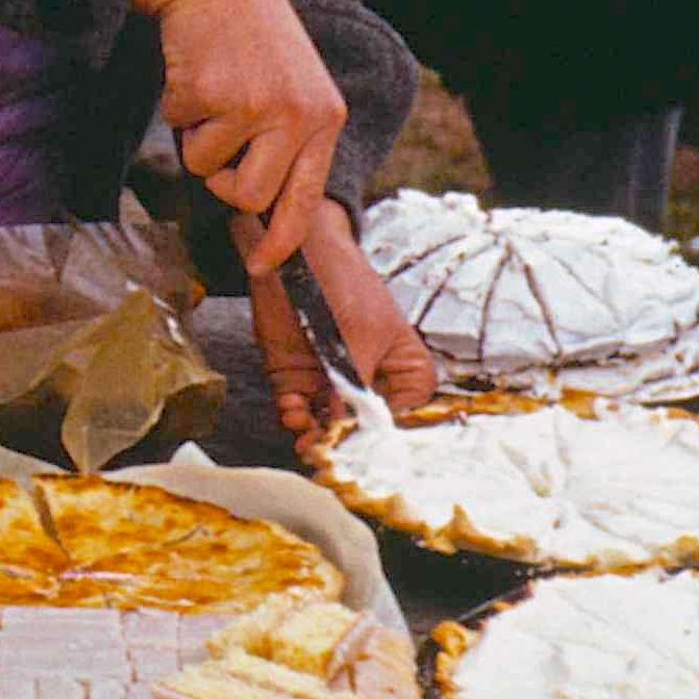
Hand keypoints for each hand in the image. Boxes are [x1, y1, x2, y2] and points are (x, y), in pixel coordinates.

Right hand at [134, 0, 345, 272]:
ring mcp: (257, 105)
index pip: (305, 199)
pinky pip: (182, 135)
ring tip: (212, 98)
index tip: (263, 267)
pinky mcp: (214, 95)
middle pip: (251, 198)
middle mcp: (298, 115)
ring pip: (209, 170)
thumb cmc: (251, 42)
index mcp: (325, 119)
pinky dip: (178, 112)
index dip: (281, 241)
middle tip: (219, 144)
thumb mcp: (293, 91)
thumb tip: (264, 213)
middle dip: (223, 184)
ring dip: (197, 143)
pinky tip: (196, 76)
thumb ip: (289, 145)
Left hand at [237, 200, 436, 448]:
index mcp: (403, 367)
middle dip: (345, 439)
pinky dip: (293, 416)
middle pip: (363, 428)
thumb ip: (355, 383)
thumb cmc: (341, 280)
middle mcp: (368, 381)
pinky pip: (298, 412)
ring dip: (315, 432)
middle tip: (329, 447)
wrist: (291, 252)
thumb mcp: (358, 333)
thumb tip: (348, 427)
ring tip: (305, 428)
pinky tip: (291, 407)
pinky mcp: (297, 380)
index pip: (407, 413)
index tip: (369, 443)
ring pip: (327, 426)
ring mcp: (331, 383)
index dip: (389, 433)